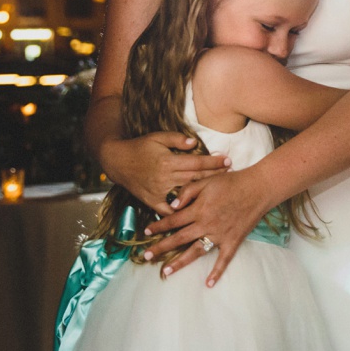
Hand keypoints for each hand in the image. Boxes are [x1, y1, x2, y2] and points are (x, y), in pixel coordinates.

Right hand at [97, 131, 230, 214]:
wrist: (118, 161)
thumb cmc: (140, 146)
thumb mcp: (158, 137)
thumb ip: (177, 140)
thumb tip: (195, 143)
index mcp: (168, 161)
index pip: (197, 162)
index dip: (214, 162)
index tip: (228, 161)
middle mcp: (165, 178)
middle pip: (196, 178)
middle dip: (215, 176)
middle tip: (231, 176)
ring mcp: (159, 192)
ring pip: (187, 194)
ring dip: (204, 194)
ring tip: (219, 193)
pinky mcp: (152, 201)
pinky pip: (169, 210)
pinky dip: (181, 213)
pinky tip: (196, 213)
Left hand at [142, 167, 269, 286]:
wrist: (257, 188)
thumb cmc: (231, 182)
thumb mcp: (206, 180)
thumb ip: (187, 192)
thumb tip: (171, 207)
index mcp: (198, 209)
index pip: (173, 220)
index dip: (158, 226)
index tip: (146, 232)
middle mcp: (206, 224)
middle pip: (179, 239)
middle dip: (161, 247)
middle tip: (146, 256)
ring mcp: (220, 235)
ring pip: (196, 251)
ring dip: (180, 262)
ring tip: (166, 271)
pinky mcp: (233, 241)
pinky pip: (224, 260)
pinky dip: (217, 272)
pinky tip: (208, 284)